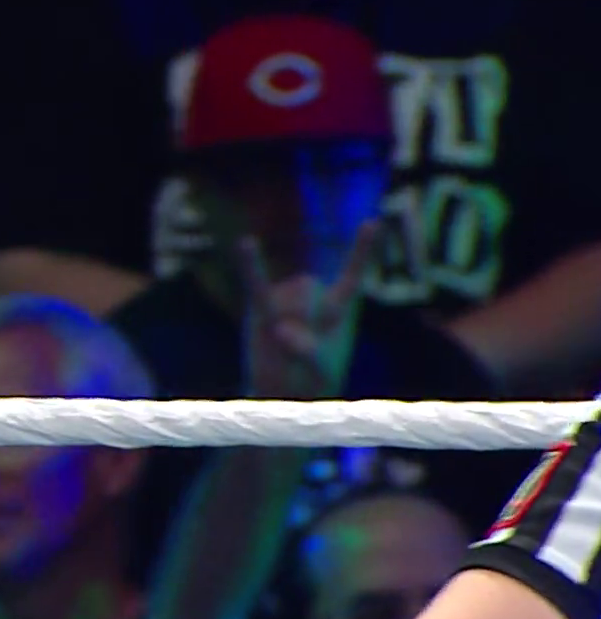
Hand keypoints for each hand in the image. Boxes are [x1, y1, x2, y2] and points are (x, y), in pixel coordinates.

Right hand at [237, 223, 377, 399]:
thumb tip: (281, 332)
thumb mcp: (321, 372)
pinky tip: (246, 242)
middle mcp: (310, 297)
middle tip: (300, 350)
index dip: (360, 250)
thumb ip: (307, 352)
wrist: (281, 396)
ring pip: (287, 295)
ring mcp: (284, 300)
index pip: (351, 275)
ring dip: (286, 320)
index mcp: (336, 309)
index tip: (372, 222)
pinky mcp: (261, 309)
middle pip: (309, 287)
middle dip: (304, 314)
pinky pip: (255, 284)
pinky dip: (251, 265)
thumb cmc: (310, 385)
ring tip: (282, 348)